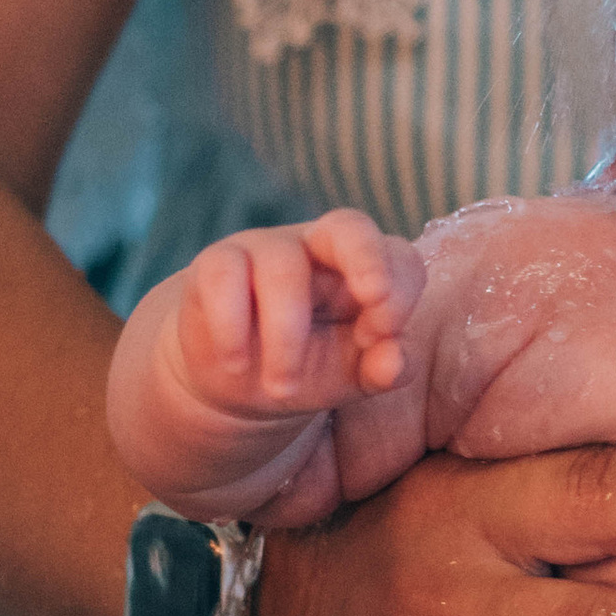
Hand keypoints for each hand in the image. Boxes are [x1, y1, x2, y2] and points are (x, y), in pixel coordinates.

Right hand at [178, 211, 425, 415]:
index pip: (398, 258)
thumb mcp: (351, 377)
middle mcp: (319, 247)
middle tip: (374, 305)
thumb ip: (382, 371)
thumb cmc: (308, 369)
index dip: (399, 294)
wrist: (235, 378)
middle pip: (348, 226)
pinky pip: (224, 274)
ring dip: (286, 335)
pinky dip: (230, 323)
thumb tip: (395, 363)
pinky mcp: (216, 263)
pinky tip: (236, 365)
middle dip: (366, 260)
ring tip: (283, 389)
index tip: (383, 338)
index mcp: (364, 269)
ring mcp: (266, 249)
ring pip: (283, 267)